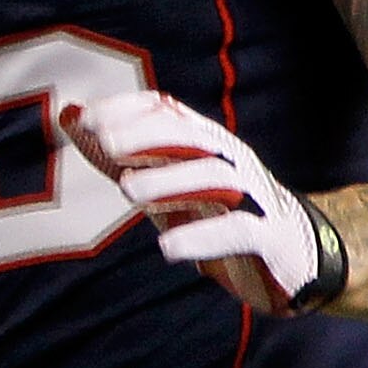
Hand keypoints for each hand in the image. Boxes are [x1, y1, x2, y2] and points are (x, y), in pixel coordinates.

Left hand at [61, 92, 330, 315]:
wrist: (297, 257)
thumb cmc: (220, 212)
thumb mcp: (167, 183)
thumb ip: (122, 154)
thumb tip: (70, 117)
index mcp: (206, 144)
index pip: (169, 112)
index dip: (128, 110)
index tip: (85, 118)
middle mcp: (231, 161)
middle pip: (191, 136)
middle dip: (147, 135)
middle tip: (104, 143)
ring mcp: (254, 196)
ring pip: (215, 175)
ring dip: (169, 179)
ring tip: (127, 190)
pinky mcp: (269, 237)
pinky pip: (239, 230)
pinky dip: (202, 237)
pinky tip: (168, 248)